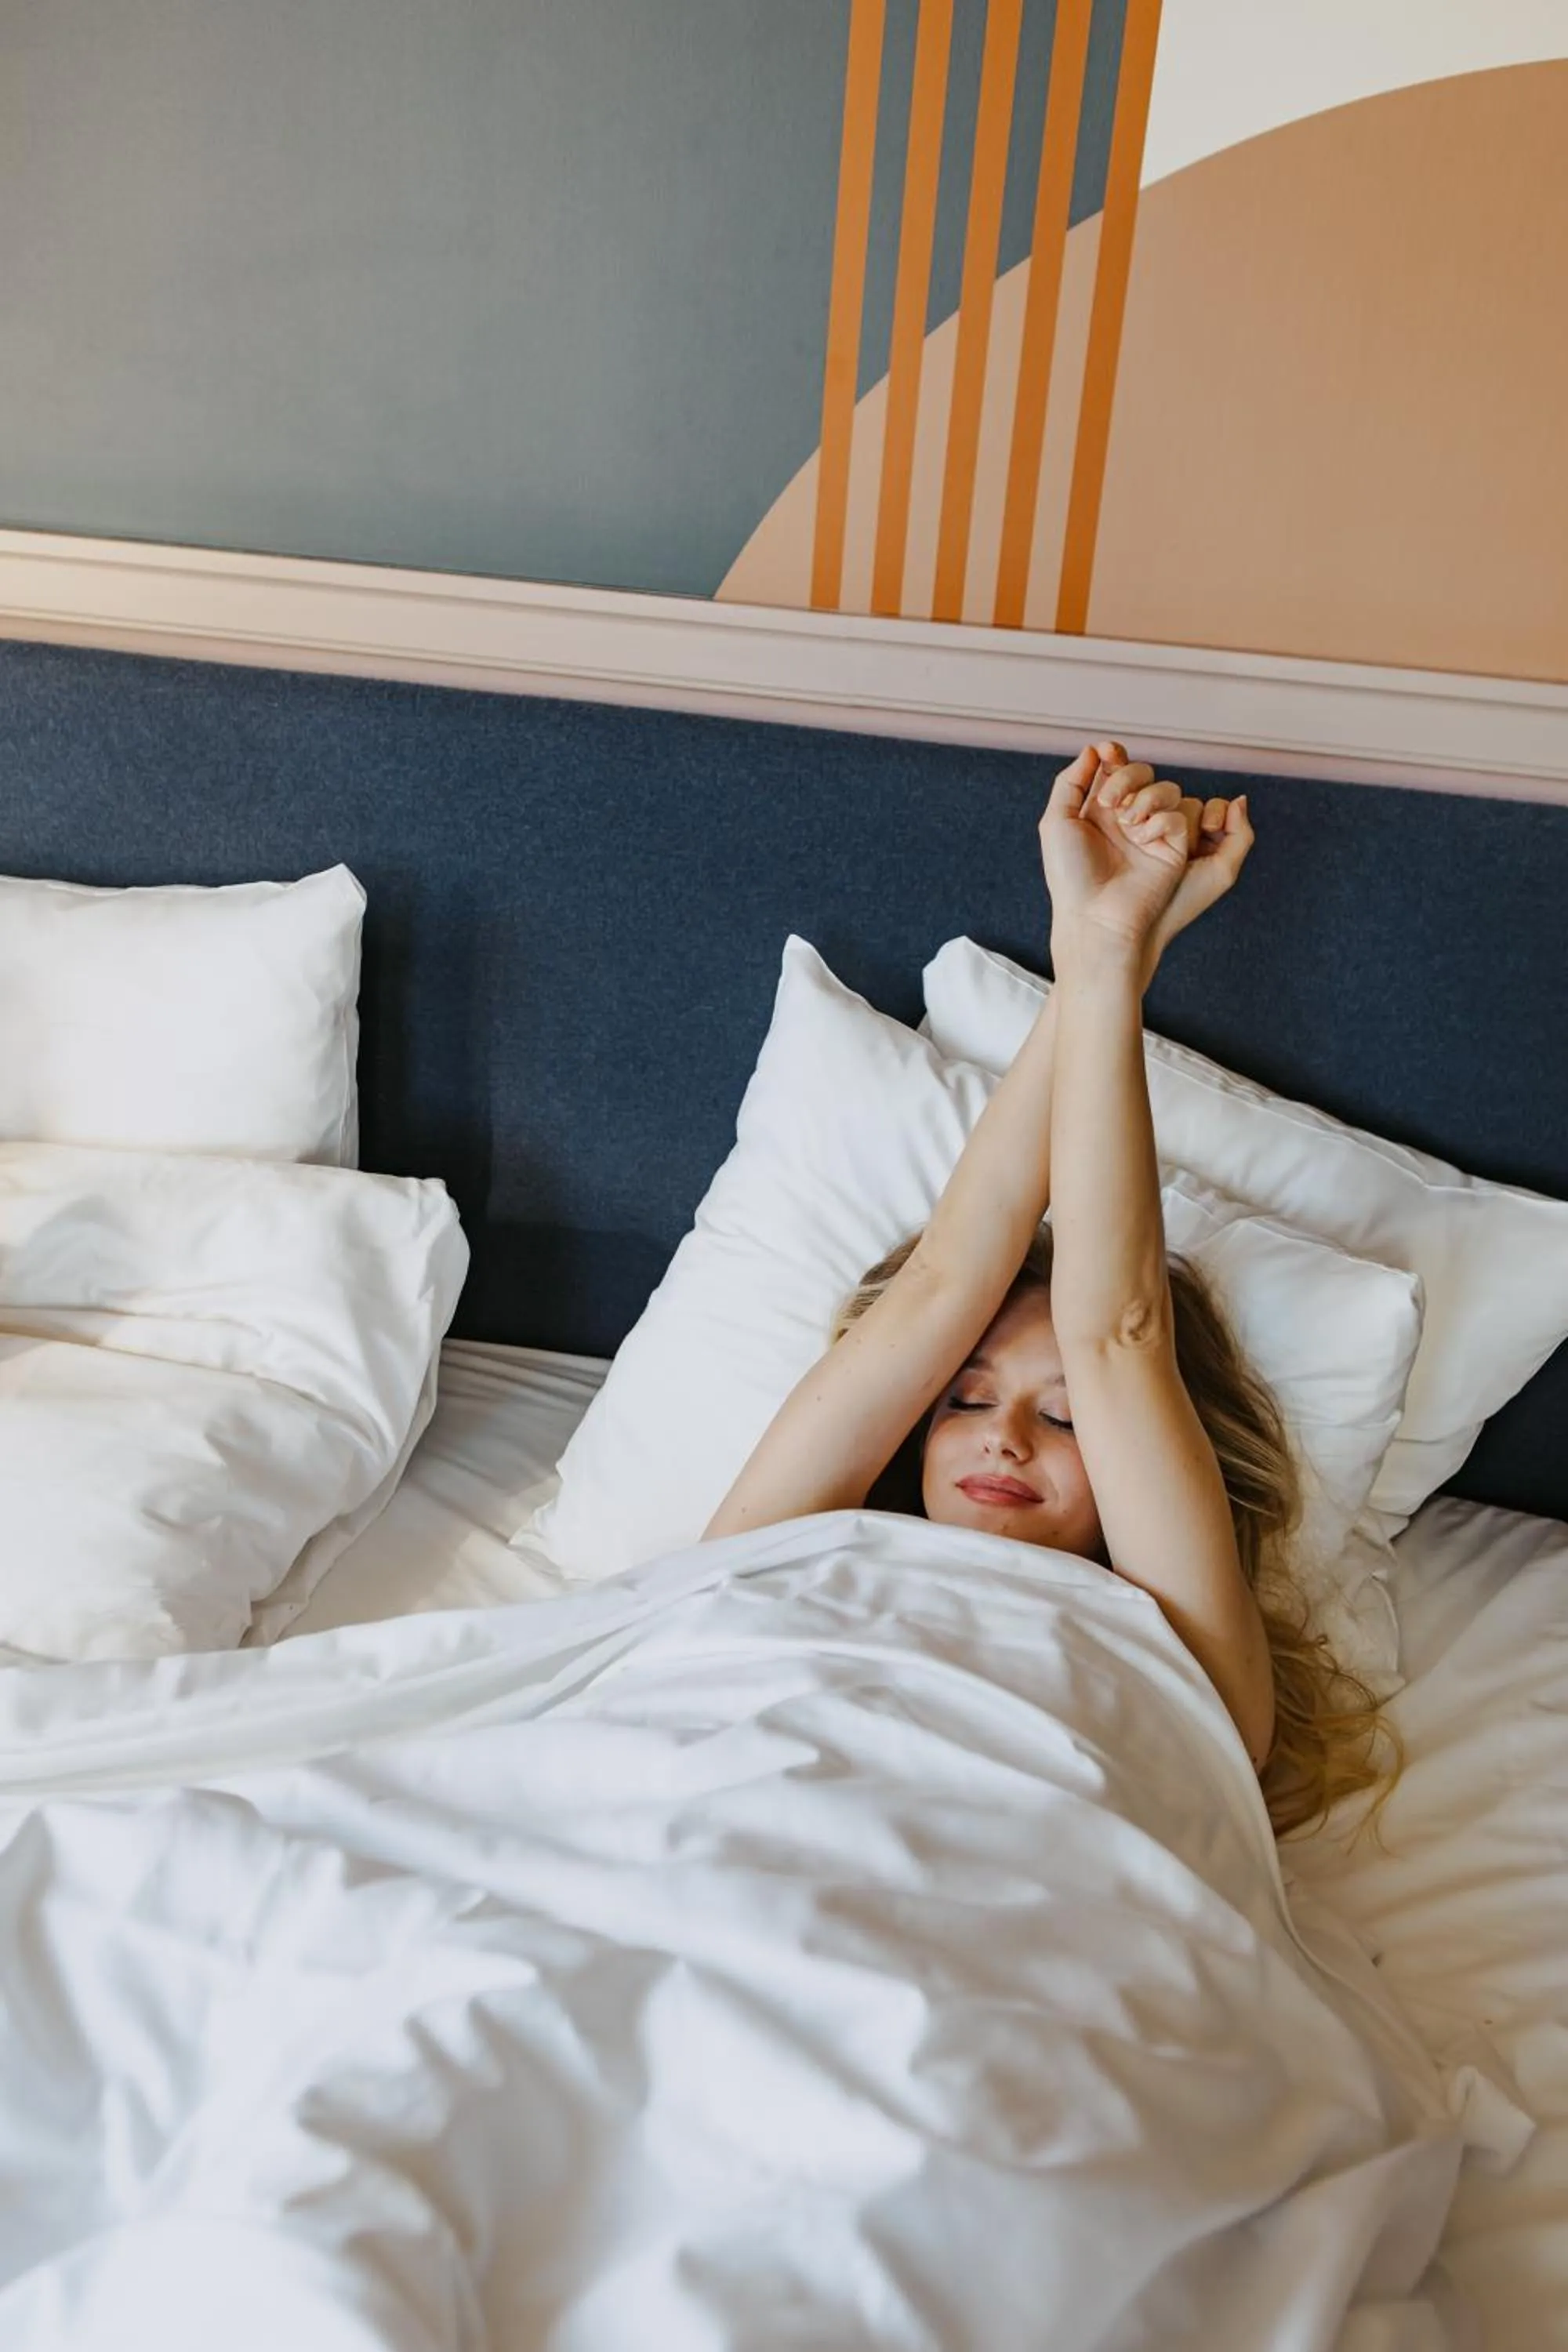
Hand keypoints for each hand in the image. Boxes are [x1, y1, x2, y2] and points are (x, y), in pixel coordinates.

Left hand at [1039, 742, 1251, 981]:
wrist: (1093, 915)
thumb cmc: (1070, 875)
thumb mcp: (1057, 822)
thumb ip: (1070, 782)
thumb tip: (1093, 750)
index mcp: (1099, 811)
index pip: (1115, 769)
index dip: (1114, 755)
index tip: (1108, 751)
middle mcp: (1127, 819)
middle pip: (1143, 772)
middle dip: (1127, 776)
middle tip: (1110, 802)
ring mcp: (1152, 833)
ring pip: (1167, 789)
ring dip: (1146, 797)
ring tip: (1128, 823)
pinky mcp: (1175, 849)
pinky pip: (1179, 816)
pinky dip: (1160, 821)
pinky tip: (1143, 839)